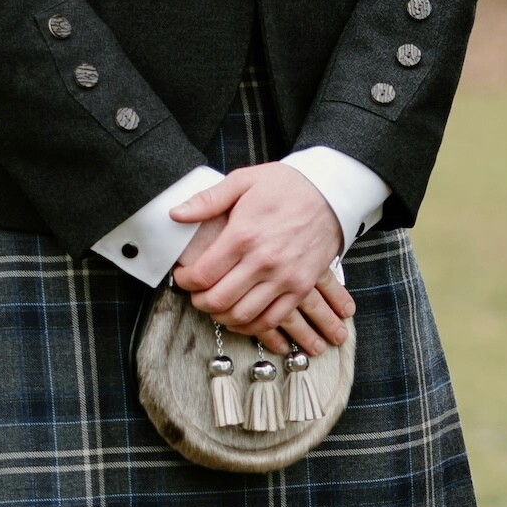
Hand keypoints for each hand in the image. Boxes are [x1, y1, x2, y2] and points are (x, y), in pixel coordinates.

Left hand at [169, 164, 352, 353]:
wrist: (332, 194)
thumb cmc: (286, 185)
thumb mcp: (244, 181)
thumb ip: (207, 200)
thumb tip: (175, 214)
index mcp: (243, 235)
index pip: (202, 274)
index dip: (184, 281)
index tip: (182, 277)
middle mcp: (263, 261)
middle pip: (218, 300)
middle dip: (199, 302)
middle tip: (196, 294)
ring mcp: (285, 278)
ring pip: (243, 316)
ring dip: (222, 317)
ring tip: (216, 305)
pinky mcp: (301, 288)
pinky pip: (271, 320)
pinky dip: (251, 326)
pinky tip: (240, 317)